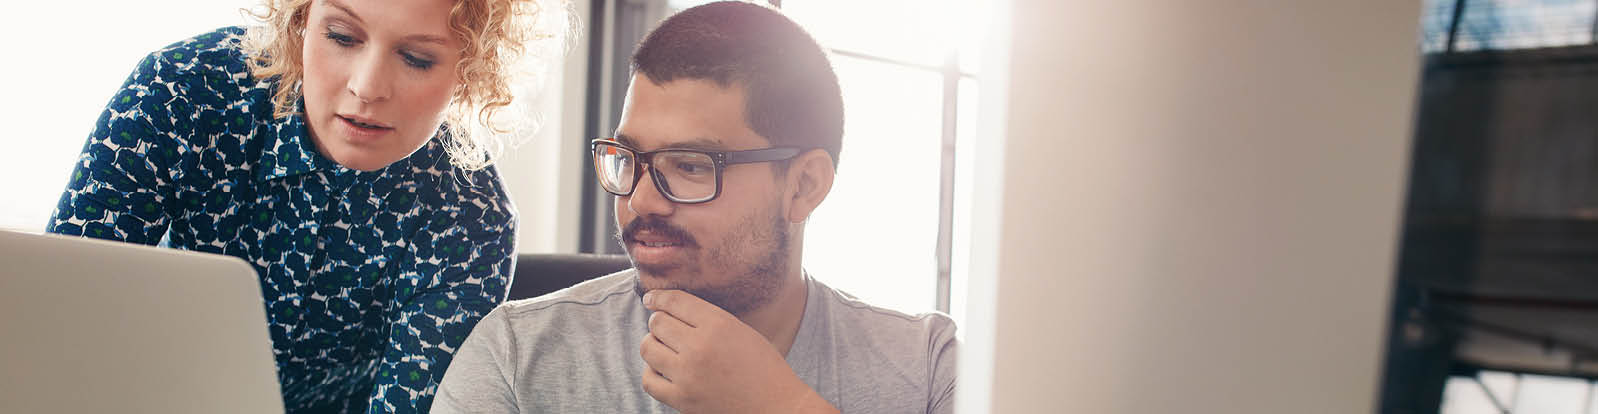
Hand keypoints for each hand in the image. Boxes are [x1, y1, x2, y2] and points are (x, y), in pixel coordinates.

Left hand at [639, 290, 838, 413]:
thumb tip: (668, 309)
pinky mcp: (682, 399)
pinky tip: (663, 369)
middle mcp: (700, 347)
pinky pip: (649, 380)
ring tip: (665, 348)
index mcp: (718, 324)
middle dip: (659, 322)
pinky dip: (652, 372)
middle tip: (667, 328)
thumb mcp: (741, 330)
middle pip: (657, 323)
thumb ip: (707, 318)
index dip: (658, 297)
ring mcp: (688, 375)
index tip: (651, 299)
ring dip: (653, 344)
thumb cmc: (763, 366)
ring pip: (648, 348)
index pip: (674, 301)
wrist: (776, 404)